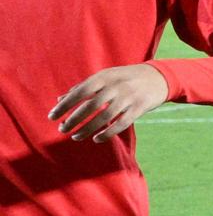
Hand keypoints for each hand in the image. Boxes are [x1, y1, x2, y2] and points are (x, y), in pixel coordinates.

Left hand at [47, 64, 171, 142]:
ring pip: (105, 118)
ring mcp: (129, 98)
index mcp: (105, 76)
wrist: (158, 77)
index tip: (52, 117)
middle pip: (91, 106)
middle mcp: (116, 86)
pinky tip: (96, 139)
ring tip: (75, 137)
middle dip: (74, 120)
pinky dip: (107, 133)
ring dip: (87, 129)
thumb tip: (59, 100)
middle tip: (62, 129)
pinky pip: (121, 124)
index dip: (65, 105)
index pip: (80, 92)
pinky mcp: (140, 109)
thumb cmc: (125, 78)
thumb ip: (83, 87)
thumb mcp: (104, 77)